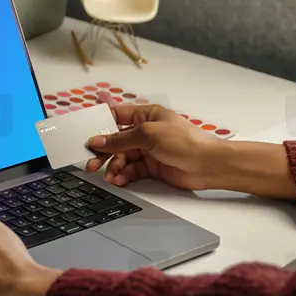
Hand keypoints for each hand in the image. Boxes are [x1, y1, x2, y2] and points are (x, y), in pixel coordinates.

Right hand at [86, 93, 219, 190]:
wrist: (208, 165)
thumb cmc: (186, 142)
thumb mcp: (148, 135)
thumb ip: (120, 139)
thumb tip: (98, 140)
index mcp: (146, 115)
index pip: (116, 116)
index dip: (101, 125)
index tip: (87, 136)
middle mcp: (146, 132)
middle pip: (116, 141)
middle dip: (103, 152)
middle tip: (92, 163)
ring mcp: (148, 150)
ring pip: (122, 158)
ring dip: (113, 166)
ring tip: (108, 175)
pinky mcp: (151, 167)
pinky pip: (131, 170)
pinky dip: (123, 175)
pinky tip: (118, 179)